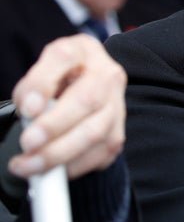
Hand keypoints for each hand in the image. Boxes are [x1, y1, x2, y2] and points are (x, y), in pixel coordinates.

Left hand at [8, 34, 126, 179]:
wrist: (90, 88)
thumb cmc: (61, 79)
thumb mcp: (42, 72)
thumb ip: (33, 86)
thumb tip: (32, 110)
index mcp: (83, 51)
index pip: (63, 57)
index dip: (43, 83)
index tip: (27, 108)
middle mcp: (108, 75)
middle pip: (87, 100)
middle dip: (54, 126)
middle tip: (27, 143)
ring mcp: (118, 105)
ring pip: (95, 133)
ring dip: (59, 154)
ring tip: (29, 165)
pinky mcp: (118, 133)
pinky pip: (100, 155)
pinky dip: (74, 167)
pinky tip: (53, 170)